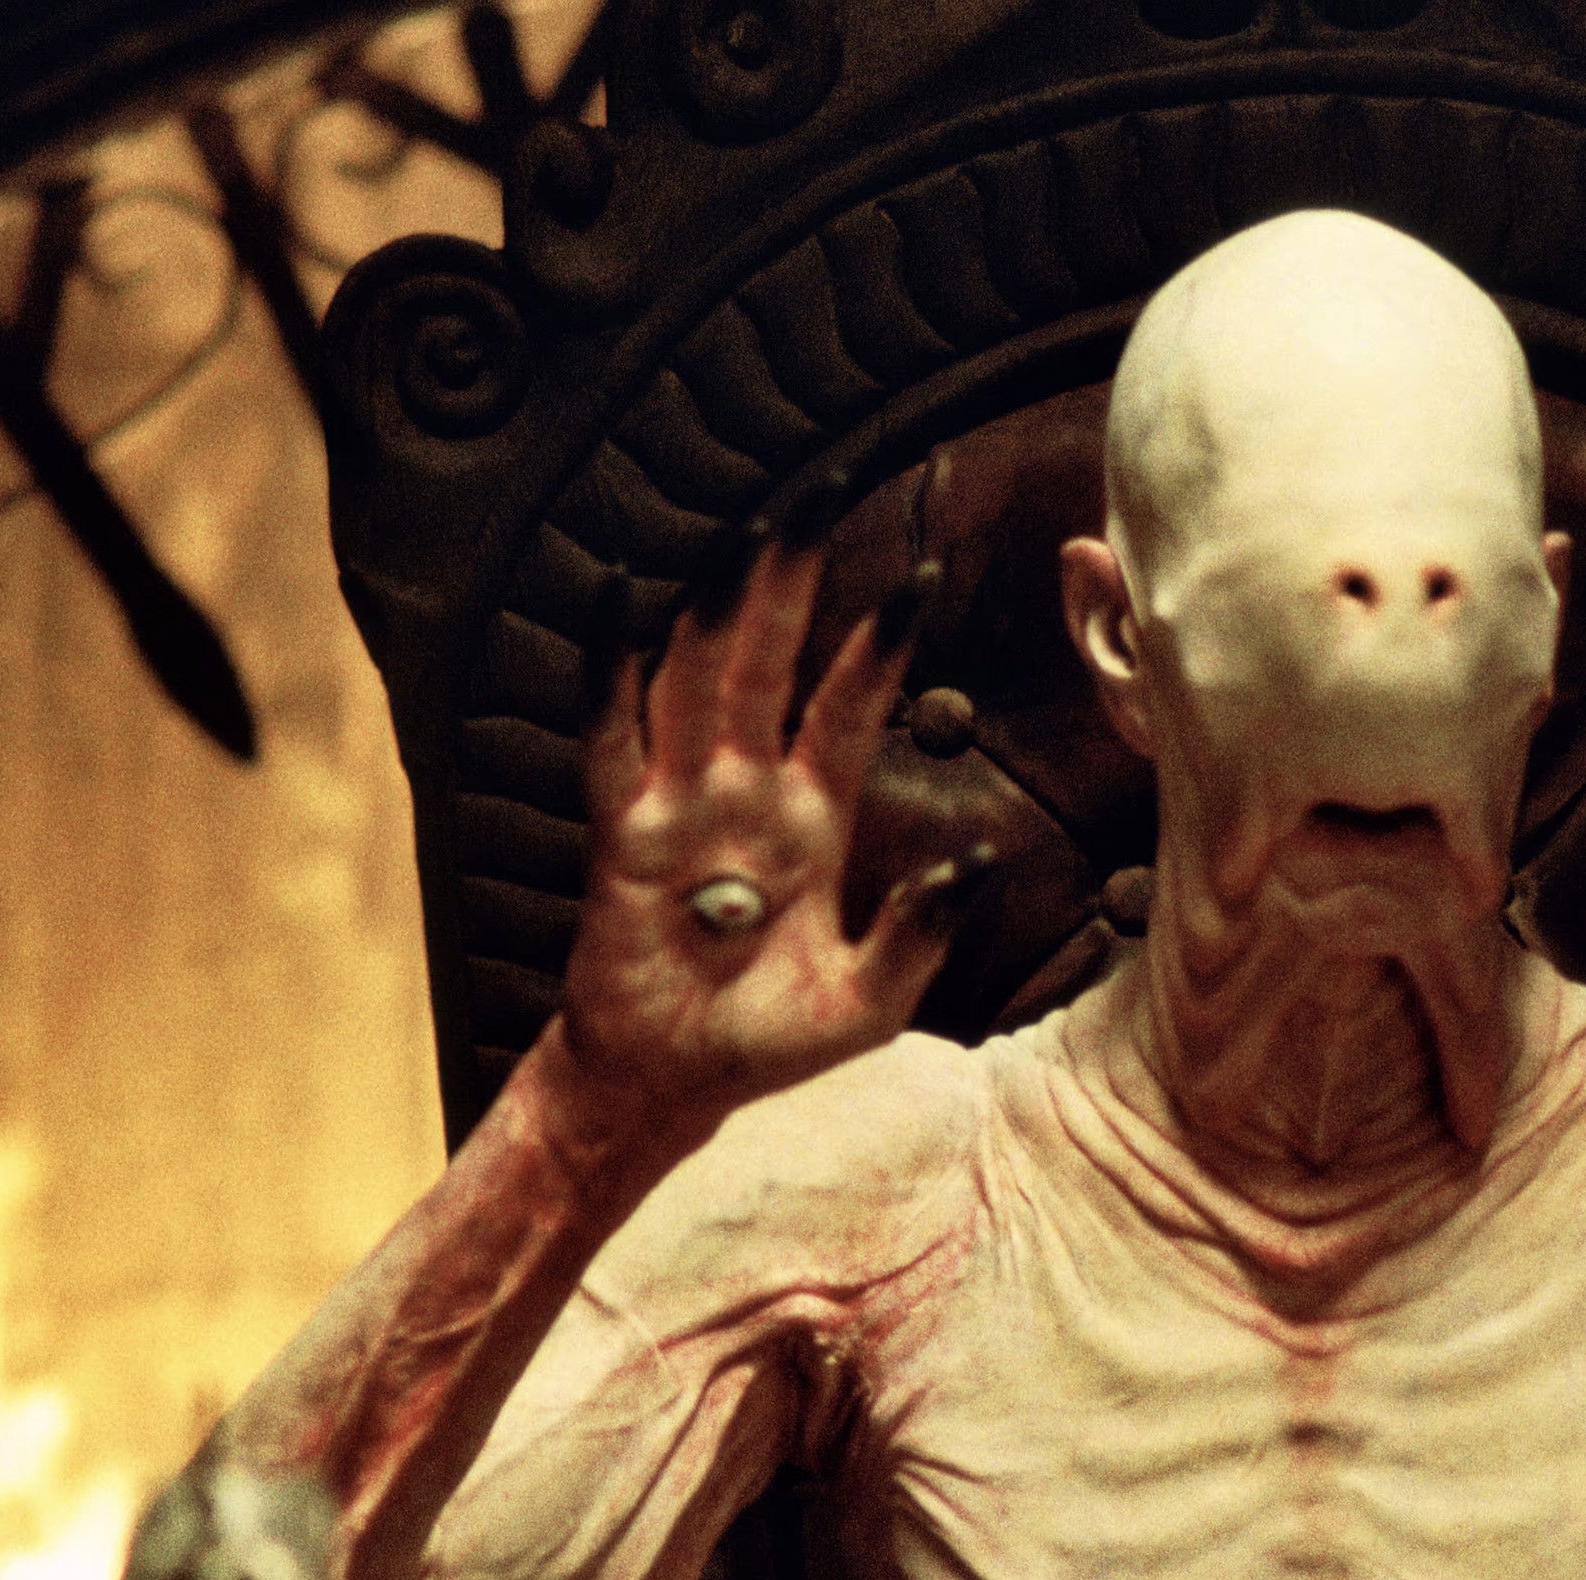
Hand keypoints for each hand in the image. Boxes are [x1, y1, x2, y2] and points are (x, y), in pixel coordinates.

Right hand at [562, 540, 980, 1129]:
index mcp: (811, 819)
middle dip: (793, 577)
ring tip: (744, 523)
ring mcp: (683, 804)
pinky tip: (616, 599)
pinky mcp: (626, 833)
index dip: (881, 643)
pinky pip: (612, 739)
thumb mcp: (866, 1003)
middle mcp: (746, 793)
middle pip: (771, 660)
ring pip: (700, 677)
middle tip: (817, 484)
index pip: (849, 706)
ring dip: (720, 602)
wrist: (672, 1089)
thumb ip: (919, 935)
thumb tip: (974, 861)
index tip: (922, 571)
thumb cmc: (764, 1044)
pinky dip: (610, 669)